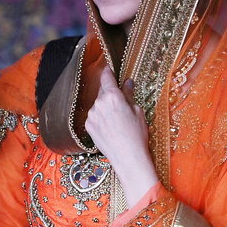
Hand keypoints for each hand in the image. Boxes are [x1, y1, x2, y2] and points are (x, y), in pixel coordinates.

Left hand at [85, 66, 157, 205]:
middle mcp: (99, 104)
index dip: (108, 71)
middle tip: (120, 101)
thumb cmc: (136, 134)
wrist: (127, 157)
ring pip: (98, 105)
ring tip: (118, 120)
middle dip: (110, 93)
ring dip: (105, 107)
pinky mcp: (88, 126)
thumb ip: (129, 95)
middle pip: (102, 91)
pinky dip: (101, 117)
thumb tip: (127, 83)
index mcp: (112, 97)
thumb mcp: (137, 111)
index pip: (106, 77)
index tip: (108, 68)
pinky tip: (111, 127)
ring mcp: (91, 116)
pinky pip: (94, 116)